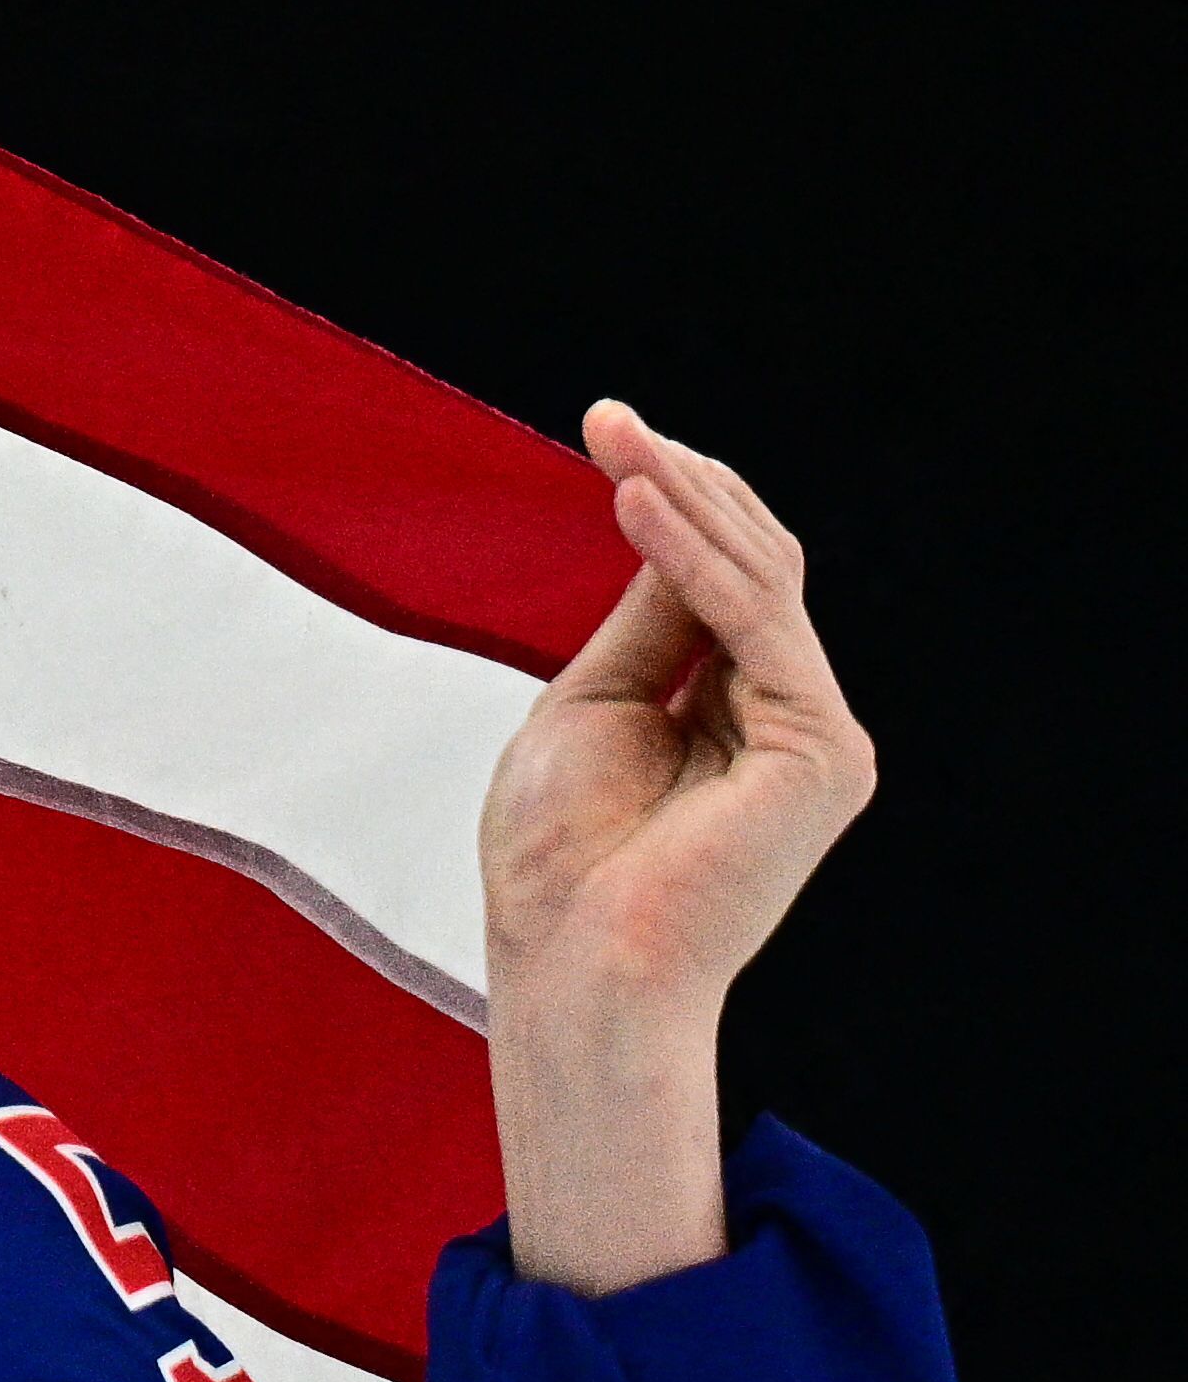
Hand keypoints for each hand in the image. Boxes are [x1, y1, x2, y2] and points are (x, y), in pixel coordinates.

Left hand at [477, 402, 873, 1287]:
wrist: (575, 965)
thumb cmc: (561, 860)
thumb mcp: (591, 706)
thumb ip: (647, 623)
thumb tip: (663, 520)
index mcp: (734, 711)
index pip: (717, 578)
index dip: (670, 500)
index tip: (610, 430)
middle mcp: (789, 717)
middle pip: (749, 566)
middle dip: (677, 484)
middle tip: (608, 416)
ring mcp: (815, 734)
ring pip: (761, 581)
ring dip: (684, 501)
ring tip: (618, 437)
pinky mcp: (821, 751)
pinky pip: (756, 627)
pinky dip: (695, 558)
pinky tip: (639, 500)